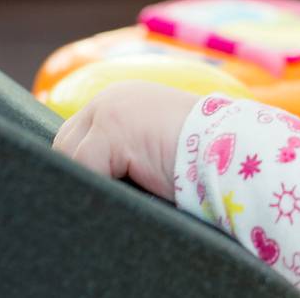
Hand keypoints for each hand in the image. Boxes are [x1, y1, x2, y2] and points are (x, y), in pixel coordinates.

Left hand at [51, 81, 202, 201]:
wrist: (234, 149)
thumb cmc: (205, 160)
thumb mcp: (158, 149)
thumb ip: (127, 153)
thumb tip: (95, 186)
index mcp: (123, 100)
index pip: (78, 134)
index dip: (81, 166)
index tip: (90, 192)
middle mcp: (111, 98)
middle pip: (65, 143)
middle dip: (76, 174)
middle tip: (93, 201)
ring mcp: (108, 111)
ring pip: (68, 157)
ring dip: (86, 182)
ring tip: (107, 202)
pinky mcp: (111, 130)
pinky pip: (81, 169)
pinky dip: (95, 190)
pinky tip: (120, 199)